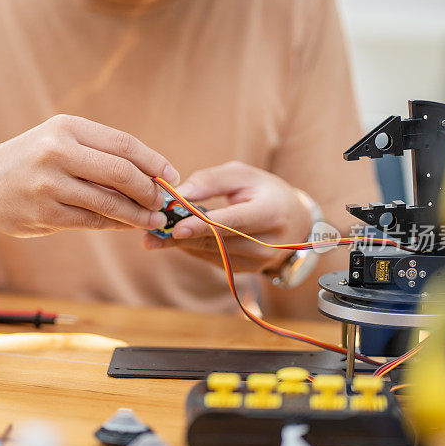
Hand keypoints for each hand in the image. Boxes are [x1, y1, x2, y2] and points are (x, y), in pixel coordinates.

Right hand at [0, 115, 179, 236]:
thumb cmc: (29, 161)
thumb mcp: (59, 141)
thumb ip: (98, 154)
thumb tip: (151, 176)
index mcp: (66, 126)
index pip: (123, 144)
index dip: (154, 162)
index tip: (172, 175)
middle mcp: (57, 151)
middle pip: (122, 172)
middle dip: (150, 190)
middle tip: (164, 201)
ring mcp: (49, 184)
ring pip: (109, 202)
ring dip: (138, 214)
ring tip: (154, 219)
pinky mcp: (45, 213)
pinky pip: (92, 222)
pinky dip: (116, 225)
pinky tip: (128, 226)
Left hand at [141, 161, 310, 271]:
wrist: (294, 221)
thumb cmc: (265, 191)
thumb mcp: (242, 175)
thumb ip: (210, 181)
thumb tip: (179, 194)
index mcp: (271, 212)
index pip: (232, 222)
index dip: (203, 226)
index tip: (176, 227)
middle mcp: (268, 242)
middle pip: (217, 242)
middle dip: (181, 237)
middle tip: (149, 234)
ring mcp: (258, 261)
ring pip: (211, 254)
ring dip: (181, 245)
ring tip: (154, 236)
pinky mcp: (246, 270)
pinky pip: (212, 260)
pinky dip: (193, 249)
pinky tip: (177, 239)